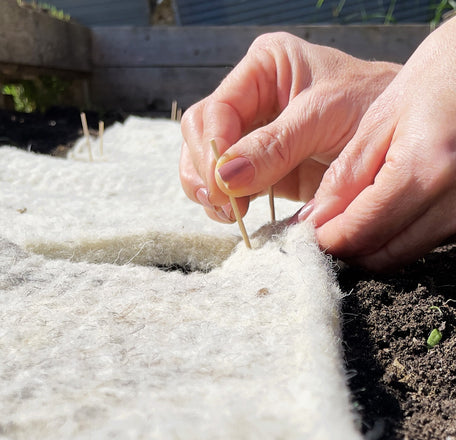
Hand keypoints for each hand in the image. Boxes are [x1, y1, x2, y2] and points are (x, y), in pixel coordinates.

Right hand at [179, 32, 399, 222]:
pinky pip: (226, 185)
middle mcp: (250, 99)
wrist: (396, 138)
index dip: (213, 147)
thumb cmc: (369, 107)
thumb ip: (274, 146)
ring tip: (227, 211)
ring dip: (207, 189)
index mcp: (262, 69)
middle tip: (221, 201)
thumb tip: (224, 177)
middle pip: (200, 133)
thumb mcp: (323, 118)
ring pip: (204, 160)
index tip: (222, 183)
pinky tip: (234, 214)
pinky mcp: (258, 168)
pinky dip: (223, 202)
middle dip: (204, 169)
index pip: (217, 108)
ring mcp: (251, 136)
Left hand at [307, 17, 455, 270]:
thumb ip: (345, 174)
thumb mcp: (382, 117)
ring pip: (401, 254)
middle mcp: (455, 200)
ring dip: (366, 245)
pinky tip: (375, 212)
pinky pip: (421, 241)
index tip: (303, 230)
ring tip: (342, 217)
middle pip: (382, 254)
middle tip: (318, 226)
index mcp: (427, 169)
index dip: (324, 238)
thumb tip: (314, 219)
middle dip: (343, 247)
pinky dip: (391, 236)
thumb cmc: (439, 75)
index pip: (360, 231)